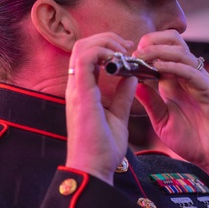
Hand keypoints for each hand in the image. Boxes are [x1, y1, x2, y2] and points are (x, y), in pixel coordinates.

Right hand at [65, 32, 138, 181]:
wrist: (94, 168)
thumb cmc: (102, 148)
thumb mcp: (118, 116)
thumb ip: (122, 96)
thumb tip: (132, 77)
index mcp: (83, 91)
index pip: (87, 56)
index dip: (107, 46)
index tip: (128, 51)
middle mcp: (76, 86)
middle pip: (83, 46)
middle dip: (107, 39)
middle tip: (128, 45)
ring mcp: (76, 89)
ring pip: (82, 48)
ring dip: (105, 42)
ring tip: (124, 49)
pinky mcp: (80, 93)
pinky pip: (85, 60)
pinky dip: (102, 52)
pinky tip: (119, 59)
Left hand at [133, 31, 208, 195]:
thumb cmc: (193, 141)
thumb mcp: (163, 122)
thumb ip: (150, 103)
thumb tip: (134, 83)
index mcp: (177, 82)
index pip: (164, 50)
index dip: (146, 48)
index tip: (129, 57)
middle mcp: (189, 77)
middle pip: (175, 42)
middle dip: (152, 41)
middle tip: (135, 52)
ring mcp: (201, 82)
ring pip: (182, 52)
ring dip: (159, 51)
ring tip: (142, 57)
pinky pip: (193, 72)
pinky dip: (175, 66)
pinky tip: (159, 68)